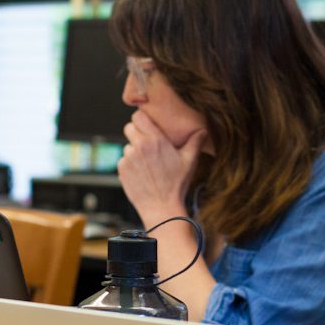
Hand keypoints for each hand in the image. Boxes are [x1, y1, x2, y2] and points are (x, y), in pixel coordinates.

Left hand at [117, 110, 206, 224]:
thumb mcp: (189, 161)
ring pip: (127, 145)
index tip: (148, 125)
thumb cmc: (176, 184)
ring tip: (148, 163)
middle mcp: (139, 146)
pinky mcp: (122, 170)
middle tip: (147, 143)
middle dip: (137, 133)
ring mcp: (128, 158)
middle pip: (129, 128)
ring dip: (134, 150)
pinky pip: (123, 160)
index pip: (138, 116)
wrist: (161, 207)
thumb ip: (195, 142)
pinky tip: (143, 173)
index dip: (142, 119)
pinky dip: (130, 164)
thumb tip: (202, 131)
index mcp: (155, 140)